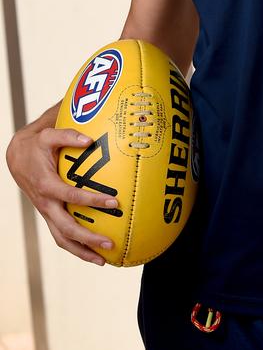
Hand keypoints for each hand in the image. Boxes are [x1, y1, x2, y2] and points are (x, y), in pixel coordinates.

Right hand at [6, 122, 118, 265]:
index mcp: (47, 185)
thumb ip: (68, 135)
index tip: (114, 203)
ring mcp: (46, 212)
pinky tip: (94, 251)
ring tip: (103, 261)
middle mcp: (46, 203)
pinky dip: (76, 246)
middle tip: (110, 244)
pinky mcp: (49, 215)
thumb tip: (89, 140)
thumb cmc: (36, 144)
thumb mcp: (48, 135)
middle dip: (87, 239)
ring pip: (61, 239)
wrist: (16, 157)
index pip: (71, 196)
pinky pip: (61, 235)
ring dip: (81, 251)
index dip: (92, 201)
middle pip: (65, 229)